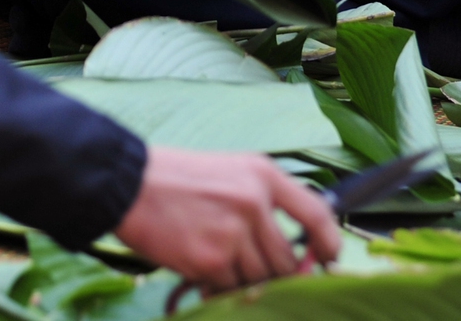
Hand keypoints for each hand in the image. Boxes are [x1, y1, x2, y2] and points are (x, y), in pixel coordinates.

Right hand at [113, 147, 338, 292]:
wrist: (130, 185)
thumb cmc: (178, 178)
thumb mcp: (231, 171)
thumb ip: (264, 202)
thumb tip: (296, 247)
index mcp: (263, 175)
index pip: (316, 213)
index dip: (329, 242)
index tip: (330, 258)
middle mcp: (253, 202)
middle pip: (286, 259)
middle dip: (274, 272)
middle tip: (251, 266)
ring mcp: (233, 233)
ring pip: (259, 278)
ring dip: (244, 280)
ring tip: (219, 261)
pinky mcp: (210, 260)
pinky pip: (230, 289)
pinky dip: (219, 287)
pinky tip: (203, 270)